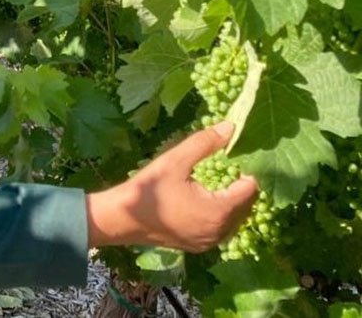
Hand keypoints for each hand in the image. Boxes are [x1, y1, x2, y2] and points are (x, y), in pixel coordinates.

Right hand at [85, 121, 257, 252]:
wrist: (123, 218)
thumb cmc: (150, 187)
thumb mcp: (176, 160)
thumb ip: (205, 143)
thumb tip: (231, 127)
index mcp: (218, 212)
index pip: (250, 189)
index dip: (249, 168)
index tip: (241, 152)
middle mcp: (220, 232)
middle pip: (246, 205)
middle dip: (243, 182)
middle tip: (233, 160)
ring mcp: (210, 242)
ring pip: (236, 218)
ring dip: (234, 198)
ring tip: (223, 175)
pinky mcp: (200, 245)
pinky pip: (223, 227)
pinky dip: (223, 211)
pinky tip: (210, 195)